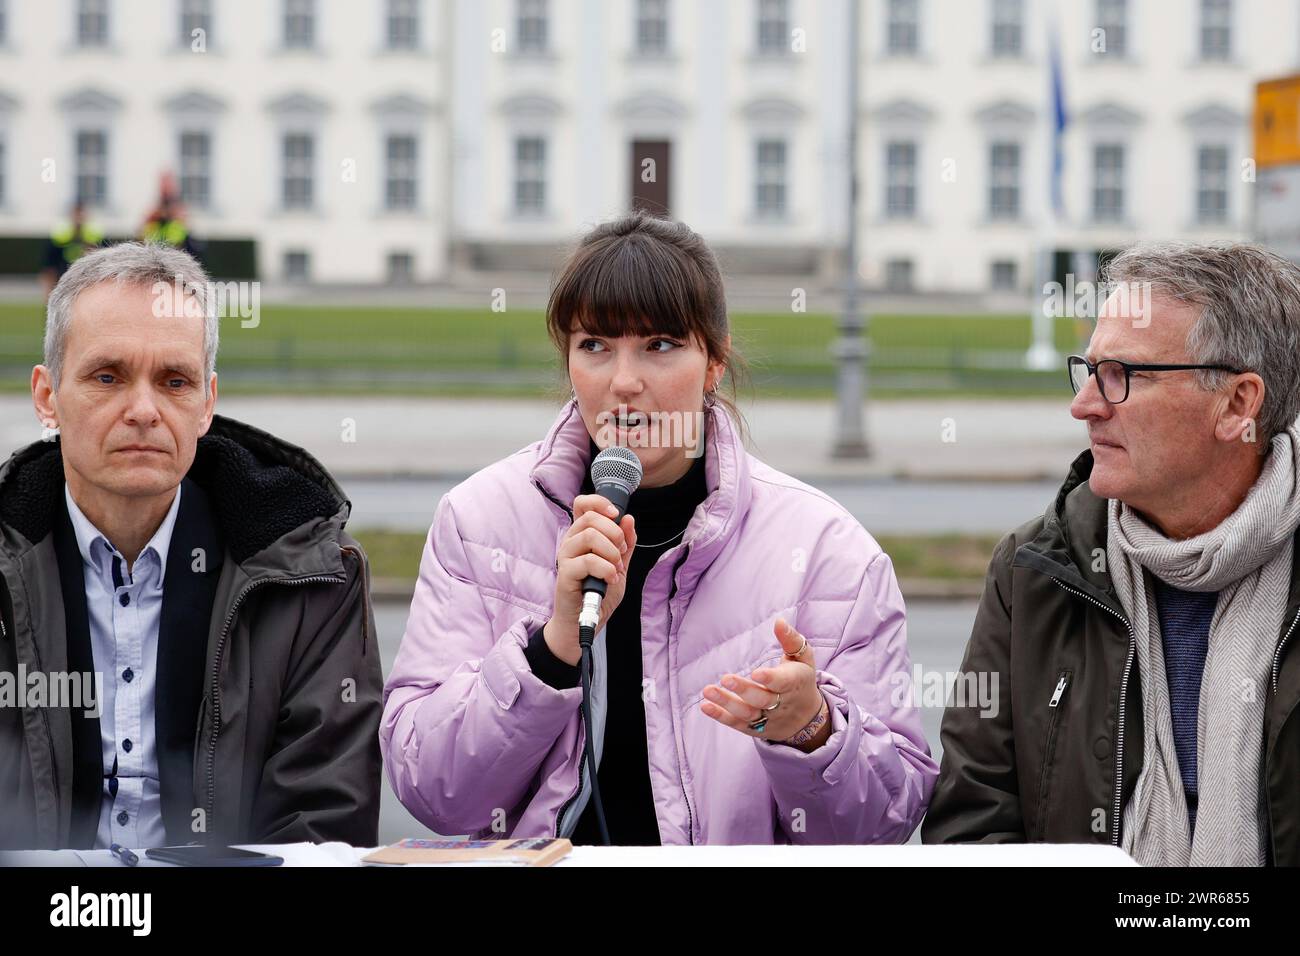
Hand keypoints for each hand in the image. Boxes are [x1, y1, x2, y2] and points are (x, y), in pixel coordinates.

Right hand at [543, 494, 637, 666]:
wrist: (586, 621)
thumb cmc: (599, 592)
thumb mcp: (619, 564)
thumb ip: (625, 543)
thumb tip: (629, 519)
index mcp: (582, 535)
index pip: (583, 504)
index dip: (600, 503)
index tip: (616, 515)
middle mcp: (571, 541)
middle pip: (591, 518)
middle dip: (615, 534)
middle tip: (621, 554)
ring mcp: (566, 556)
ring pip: (590, 536)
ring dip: (612, 552)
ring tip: (616, 569)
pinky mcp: (566, 573)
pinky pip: (589, 560)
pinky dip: (607, 569)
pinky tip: (611, 579)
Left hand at [700, 618, 831, 751]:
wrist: (806, 718)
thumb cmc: (801, 680)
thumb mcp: (804, 659)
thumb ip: (792, 640)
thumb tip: (779, 621)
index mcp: (794, 684)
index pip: (783, 683)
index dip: (770, 679)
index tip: (756, 673)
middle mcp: (780, 703)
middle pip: (762, 699)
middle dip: (744, 690)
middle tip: (725, 678)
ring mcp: (767, 718)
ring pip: (747, 713)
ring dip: (726, 703)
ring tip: (708, 691)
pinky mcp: (755, 728)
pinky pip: (737, 723)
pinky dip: (720, 716)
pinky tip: (706, 706)